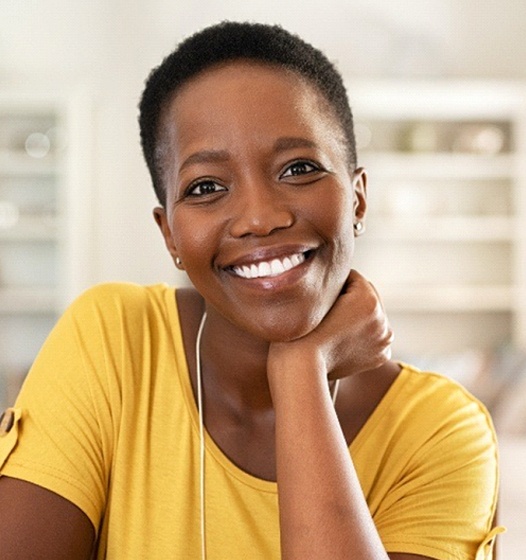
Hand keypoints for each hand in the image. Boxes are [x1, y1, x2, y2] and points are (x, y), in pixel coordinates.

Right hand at [268, 269, 392, 380]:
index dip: (335, 282)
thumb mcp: (314, 296)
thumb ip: (330, 283)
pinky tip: (344, 338)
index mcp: (368, 300)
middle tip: (329, 306)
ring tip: (336, 323)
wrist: (300, 367)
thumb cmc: (299, 331)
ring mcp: (383, 339)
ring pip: (371, 316)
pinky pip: (373, 335)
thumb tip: (336, 277)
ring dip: (358, 316)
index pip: (354, 277)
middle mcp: (382, 319)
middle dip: (351, 298)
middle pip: (367, 296)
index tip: (323, 290)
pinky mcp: (381, 355)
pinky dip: (362, 335)